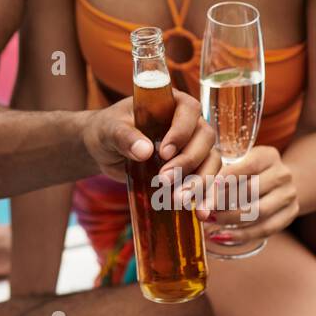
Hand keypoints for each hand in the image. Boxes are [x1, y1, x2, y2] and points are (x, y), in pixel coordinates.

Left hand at [82, 90, 219, 219]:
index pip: (189, 111)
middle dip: (187, 162)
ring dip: (199, 183)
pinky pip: (207, 180)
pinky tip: (200, 213)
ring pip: (210, 161)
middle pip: (204, 139)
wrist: (104, 149)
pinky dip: (205, 196)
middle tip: (164, 180)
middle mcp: (189, 123)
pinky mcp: (193, 168)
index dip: (181, 131)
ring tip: (179, 201)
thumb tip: (144, 151)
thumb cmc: (107, 130)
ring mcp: (194, 146)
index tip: (164, 152)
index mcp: (171, 102)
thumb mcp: (110, 129)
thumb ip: (124, 136)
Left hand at [203, 144, 298, 245]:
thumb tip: (192, 194)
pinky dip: (241, 234)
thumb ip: (219, 174)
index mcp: (267, 155)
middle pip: (250, 191)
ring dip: (229, 219)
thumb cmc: (248, 171)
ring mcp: (289, 195)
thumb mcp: (237, 163)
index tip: (205, 191)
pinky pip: (265, 229)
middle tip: (201, 211)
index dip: (224, 180)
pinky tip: (222, 235)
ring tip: (210, 221)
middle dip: (222, 203)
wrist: (280, 182)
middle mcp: (282, 174)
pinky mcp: (290, 214)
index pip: (245, 167)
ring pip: (258, 212)